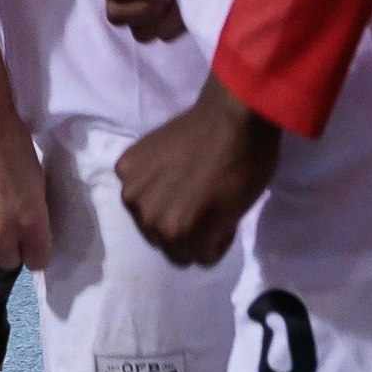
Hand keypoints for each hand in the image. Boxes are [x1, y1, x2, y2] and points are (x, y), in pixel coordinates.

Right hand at [0, 109, 52, 273]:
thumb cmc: (10, 140)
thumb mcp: (36, 180)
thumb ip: (33, 213)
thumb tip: (29, 234)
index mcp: (32, 219)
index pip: (37, 261)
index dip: (32, 252)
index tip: (27, 242)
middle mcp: (3, 230)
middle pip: (8, 263)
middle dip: (6, 248)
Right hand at [118, 78, 281, 266]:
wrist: (232, 116)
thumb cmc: (244, 167)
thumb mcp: (235, 217)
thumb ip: (208, 237)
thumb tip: (198, 239)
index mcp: (175, 231)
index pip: (194, 256)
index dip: (212, 240)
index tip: (222, 220)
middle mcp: (147, 214)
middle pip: (165, 241)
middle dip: (185, 228)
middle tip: (203, 202)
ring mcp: (132, 188)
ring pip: (148, 217)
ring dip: (164, 207)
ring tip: (185, 185)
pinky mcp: (126, 164)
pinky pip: (137, 188)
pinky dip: (150, 183)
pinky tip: (166, 169)